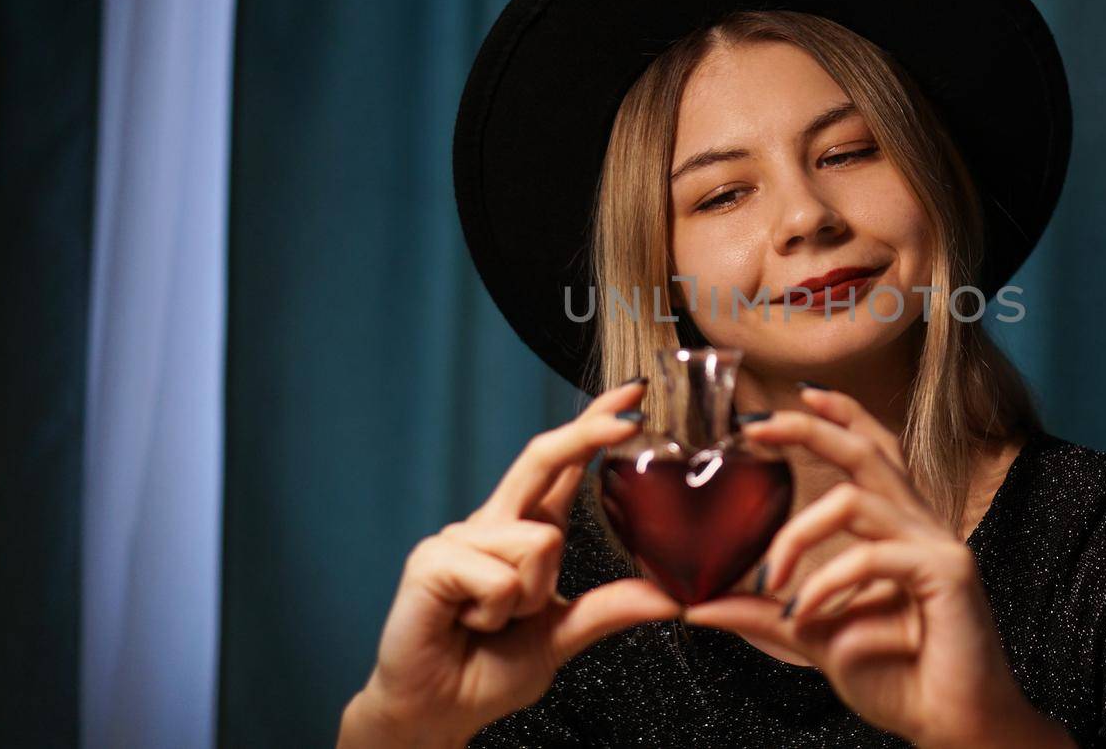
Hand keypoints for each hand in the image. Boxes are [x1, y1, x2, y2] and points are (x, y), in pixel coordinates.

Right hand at [339, 379, 682, 747]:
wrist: (436, 712)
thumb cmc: (488, 670)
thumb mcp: (562, 635)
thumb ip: (609, 609)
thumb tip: (672, 595)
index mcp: (526, 531)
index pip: (563, 466)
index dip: (594, 425)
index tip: (633, 393)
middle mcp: (494, 523)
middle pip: (542, 459)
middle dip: (587, 434)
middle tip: (632, 417)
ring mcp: (460, 537)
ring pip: (539, 542)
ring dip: (529, 598)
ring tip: (495, 624)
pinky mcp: (434, 560)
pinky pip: (501, 577)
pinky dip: (497, 612)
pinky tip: (468, 624)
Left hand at [682, 387, 1072, 747]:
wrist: (953, 726)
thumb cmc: (897, 677)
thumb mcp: (816, 635)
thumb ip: (764, 613)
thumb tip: (696, 604)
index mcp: (898, 528)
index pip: (873, 450)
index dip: (839, 415)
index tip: (792, 398)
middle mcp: (921, 525)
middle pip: (867, 450)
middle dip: (809, 430)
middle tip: (754, 429)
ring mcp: (939, 543)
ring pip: (856, 500)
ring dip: (799, 534)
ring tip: (772, 578)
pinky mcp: (948, 573)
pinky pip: (871, 557)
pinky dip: (828, 583)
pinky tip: (807, 613)